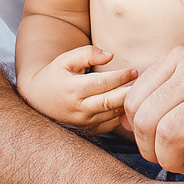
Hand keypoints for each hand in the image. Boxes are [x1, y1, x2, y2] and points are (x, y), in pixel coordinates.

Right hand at [19, 45, 134, 132]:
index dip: (119, 77)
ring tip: (142, 91)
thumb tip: (110, 55)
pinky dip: (123, 115)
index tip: (134, 70)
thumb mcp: (66, 59)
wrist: (39, 101)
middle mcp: (78, 109)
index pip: (100, 84)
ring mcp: (84, 123)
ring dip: (128, 104)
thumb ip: (87, 53)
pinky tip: (132, 104)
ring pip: (113, 114)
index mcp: (71, 89)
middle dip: (128, 92)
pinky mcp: (90, 131)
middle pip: (109, 102)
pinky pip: (112, 124)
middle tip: (144, 83)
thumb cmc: (56, 75)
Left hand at [126, 34, 183, 179]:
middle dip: (150, 151)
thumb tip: (131, 118)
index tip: (152, 144)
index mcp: (182, 57)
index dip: (135, 132)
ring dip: (172, 162)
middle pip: (147, 121)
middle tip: (167, 160)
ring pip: (171, 135)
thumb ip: (170, 82)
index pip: (133, 100)